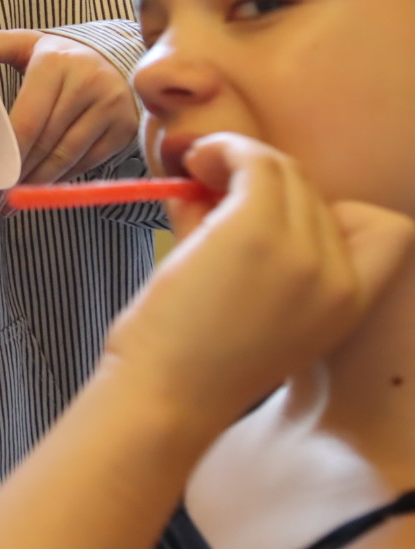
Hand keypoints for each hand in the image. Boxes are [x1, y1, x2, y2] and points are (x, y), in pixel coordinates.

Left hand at [0, 30, 139, 200]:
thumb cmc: (53, 58)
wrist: (107, 58)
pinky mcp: (124, 128)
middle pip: (46, 144)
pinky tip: (39, 189)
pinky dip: (60, 179)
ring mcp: (111, 107)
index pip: (28, 121)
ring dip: (37, 186)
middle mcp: (89, 83)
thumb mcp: (19, 43)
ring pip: (66, 159)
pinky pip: (86, 164)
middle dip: (17, 178)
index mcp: (56, 64)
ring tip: (10, 204)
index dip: (8, 155)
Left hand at [103, 133, 413, 438]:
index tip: (271, 211)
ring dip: (236, 157)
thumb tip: (217, 180)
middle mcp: (338, 277)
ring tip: (196, 171)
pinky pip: (252, 160)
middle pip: (315, 191)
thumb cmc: (191, 359)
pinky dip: (222, 150)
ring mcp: (302, 253)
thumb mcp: (254, 305)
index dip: (327, 208)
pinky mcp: (256, 232)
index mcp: (350, 303)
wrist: (165, 399)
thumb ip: (253, 243)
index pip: (384, 230)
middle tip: (209, 183)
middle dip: (261, 178)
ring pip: (284, 169)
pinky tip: (195, 163)